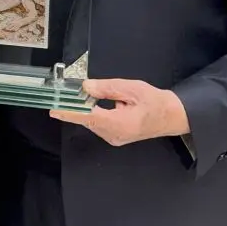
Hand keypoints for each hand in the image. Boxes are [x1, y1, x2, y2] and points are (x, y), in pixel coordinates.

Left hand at [50, 79, 189, 146]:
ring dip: (86, 109)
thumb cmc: (156, 102)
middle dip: (76, 107)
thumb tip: (86, 87)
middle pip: (88, 120)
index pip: (88, 117)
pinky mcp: (115, 137)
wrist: (172, 116)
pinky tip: (94, 103)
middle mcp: (114, 135)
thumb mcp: (132, 89)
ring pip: (92, 122)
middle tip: (63, 95)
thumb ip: (107, 88)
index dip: (69, 112)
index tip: (54, 109)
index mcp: (119, 124)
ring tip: (81, 96)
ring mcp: (114, 138)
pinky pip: (98, 124)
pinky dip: (93, 113)